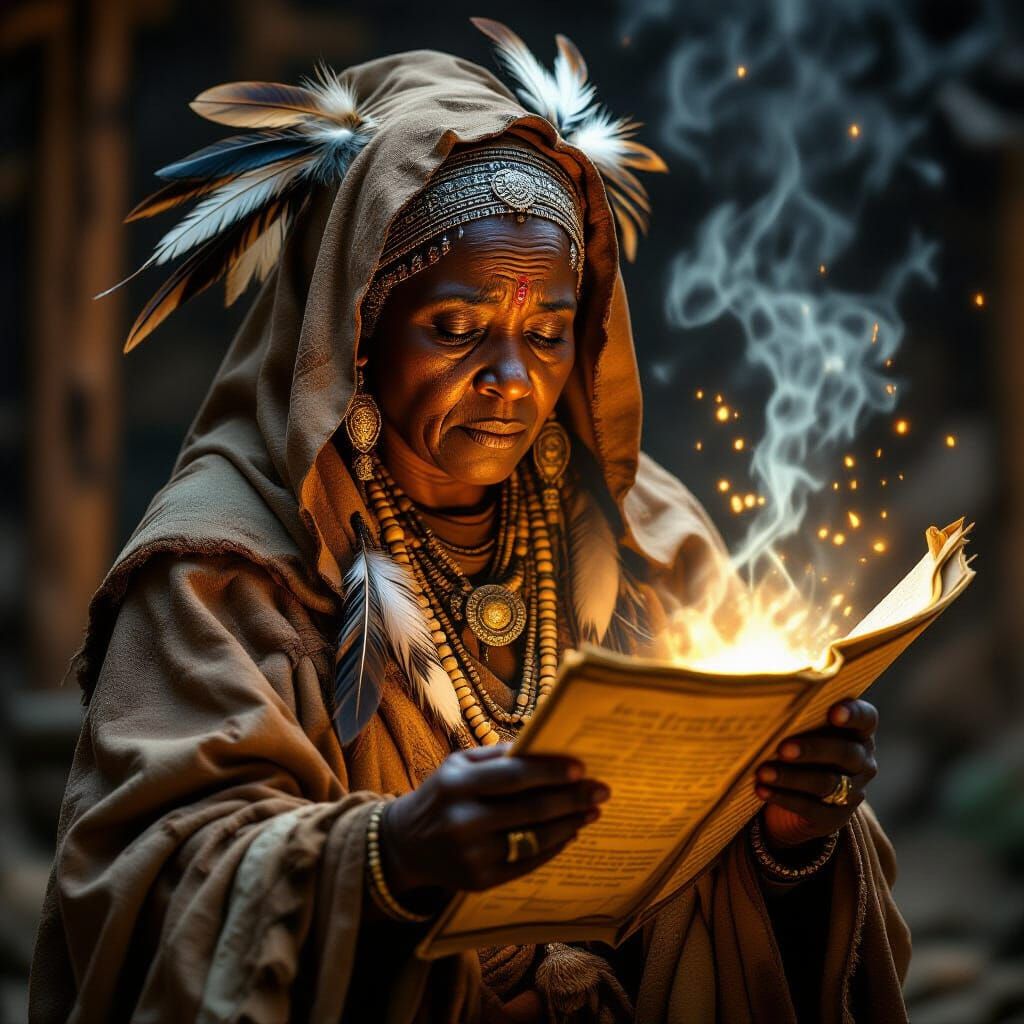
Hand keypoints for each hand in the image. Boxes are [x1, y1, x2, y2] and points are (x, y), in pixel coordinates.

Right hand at [380, 743, 607, 897]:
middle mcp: (462, 822)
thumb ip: (497, 755)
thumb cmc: (442, 793)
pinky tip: (570, 833)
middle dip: (571, 799)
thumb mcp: (458, 764)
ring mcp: (471, 856)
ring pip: (534, 840)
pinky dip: (553, 847)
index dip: (550, 772)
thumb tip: (545, 746)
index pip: (512, 776)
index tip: (581, 768)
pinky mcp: (480, 882)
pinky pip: (527, 864)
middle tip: (601, 789)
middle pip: (530, 810)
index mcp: (456, 785)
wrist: (405, 844)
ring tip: (592, 811)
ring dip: (570, 824)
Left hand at [754, 699, 877, 848]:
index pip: (866, 718)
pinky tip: (761, 790)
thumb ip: (794, 717)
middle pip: (845, 753)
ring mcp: (852, 792)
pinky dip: (783, 797)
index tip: (833, 712)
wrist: (795, 800)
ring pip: (826, 783)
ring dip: (791, 776)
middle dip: (813, 749)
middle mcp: (862, 762)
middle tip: (782, 748)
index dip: (853, 714)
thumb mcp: (800, 731)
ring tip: (762, 772)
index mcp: (857, 732)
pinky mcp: (833, 818)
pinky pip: (810, 808)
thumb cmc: (796, 747)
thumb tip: (760, 702)